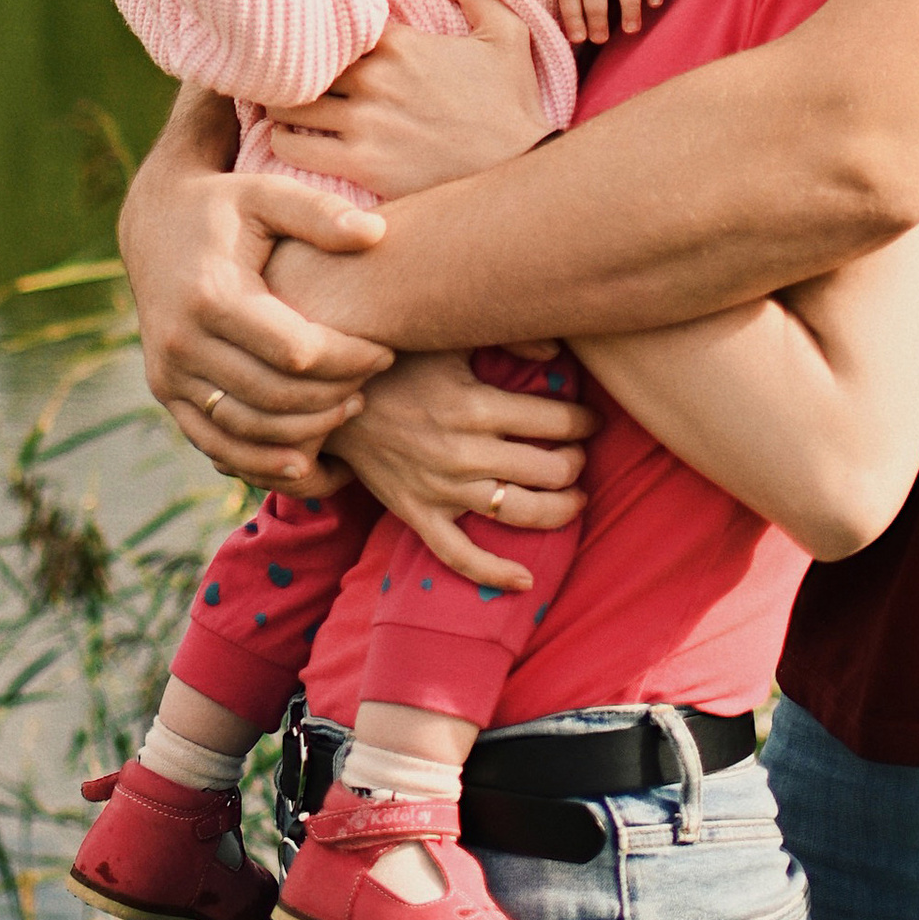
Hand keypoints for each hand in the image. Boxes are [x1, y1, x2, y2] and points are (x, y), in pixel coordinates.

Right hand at [117, 104, 393, 481]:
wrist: (155, 224)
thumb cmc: (226, 206)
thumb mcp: (267, 194)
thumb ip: (320, 212)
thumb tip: (377, 232)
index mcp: (210, 295)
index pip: (296, 352)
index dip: (349, 360)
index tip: (386, 350)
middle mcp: (180, 342)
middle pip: (274, 397)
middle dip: (334, 397)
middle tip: (373, 381)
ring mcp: (167, 373)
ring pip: (247, 430)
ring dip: (305, 433)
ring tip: (350, 407)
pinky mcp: (165, 392)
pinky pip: (215, 445)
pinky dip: (261, 462)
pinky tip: (307, 460)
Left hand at [267, 0, 551, 195]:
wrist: (522, 169)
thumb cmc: (513, 102)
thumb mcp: (506, 31)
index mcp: (402, 43)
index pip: (332, 22)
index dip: (318, 30)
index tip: (312, 38)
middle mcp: (376, 79)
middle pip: (302, 62)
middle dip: (292, 67)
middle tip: (287, 73)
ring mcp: (365, 123)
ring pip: (287, 105)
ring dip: (281, 104)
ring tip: (285, 106)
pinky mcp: (361, 165)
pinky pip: (292, 148)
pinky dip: (285, 142)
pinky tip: (297, 141)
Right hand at [331, 352, 593, 591]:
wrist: (328, 399)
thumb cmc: (396, 363)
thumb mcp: (449, 338)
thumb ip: (508, 338)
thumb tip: (558, 353)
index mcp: (476, 406)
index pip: (556, 422)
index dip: (584, 423)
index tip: (590, 421)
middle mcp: (464, 454)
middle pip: (548, 470)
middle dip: (575, 463)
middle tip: (578, 455)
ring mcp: (441, 490)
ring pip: (519, 513)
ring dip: (560, 510)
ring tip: (575, 498)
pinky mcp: (417, 514)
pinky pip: (459, 556)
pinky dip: (494, 573)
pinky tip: (526, 581)